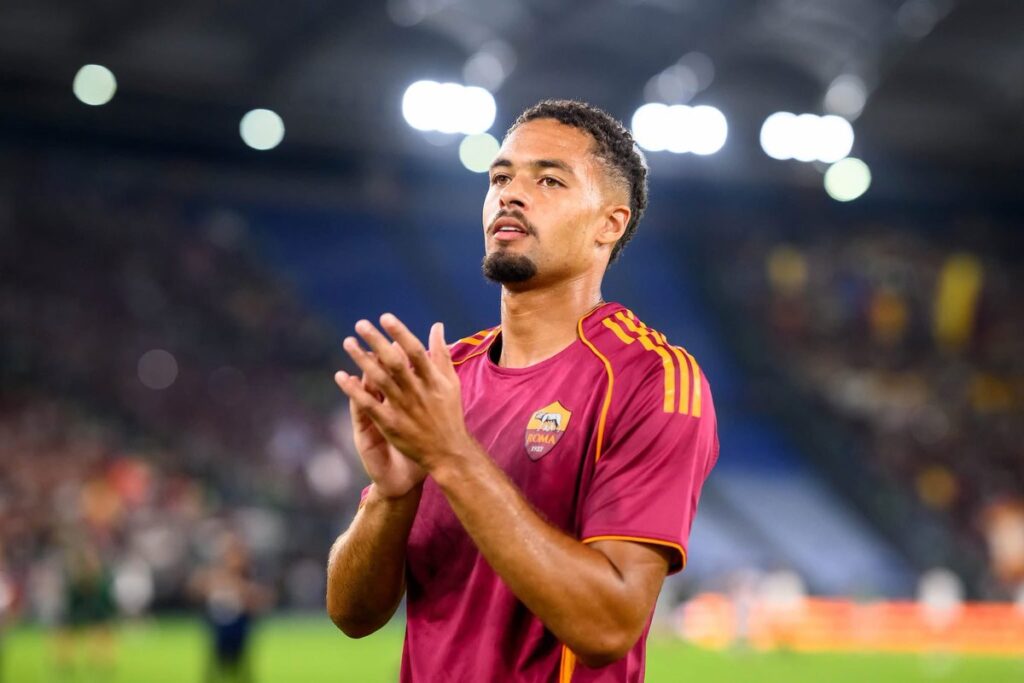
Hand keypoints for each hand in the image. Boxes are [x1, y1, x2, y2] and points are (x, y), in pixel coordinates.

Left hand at [334, 314, 472, 473]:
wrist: (447, 452)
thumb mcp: (450, 382)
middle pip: (394, 362)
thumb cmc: (449, 413)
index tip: (385, 318)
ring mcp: (403, 408)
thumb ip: (441, 353)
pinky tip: (341, 376)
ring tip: (348, 342)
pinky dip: (354, 390)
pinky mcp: (390, 424)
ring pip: (379, 380)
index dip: (400, 333)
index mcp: (433, 380)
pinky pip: (369, 404)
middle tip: (360, 324)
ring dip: (362, 360)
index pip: (414, 351)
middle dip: (376, 342)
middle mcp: (418, 392)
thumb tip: (437, 326)